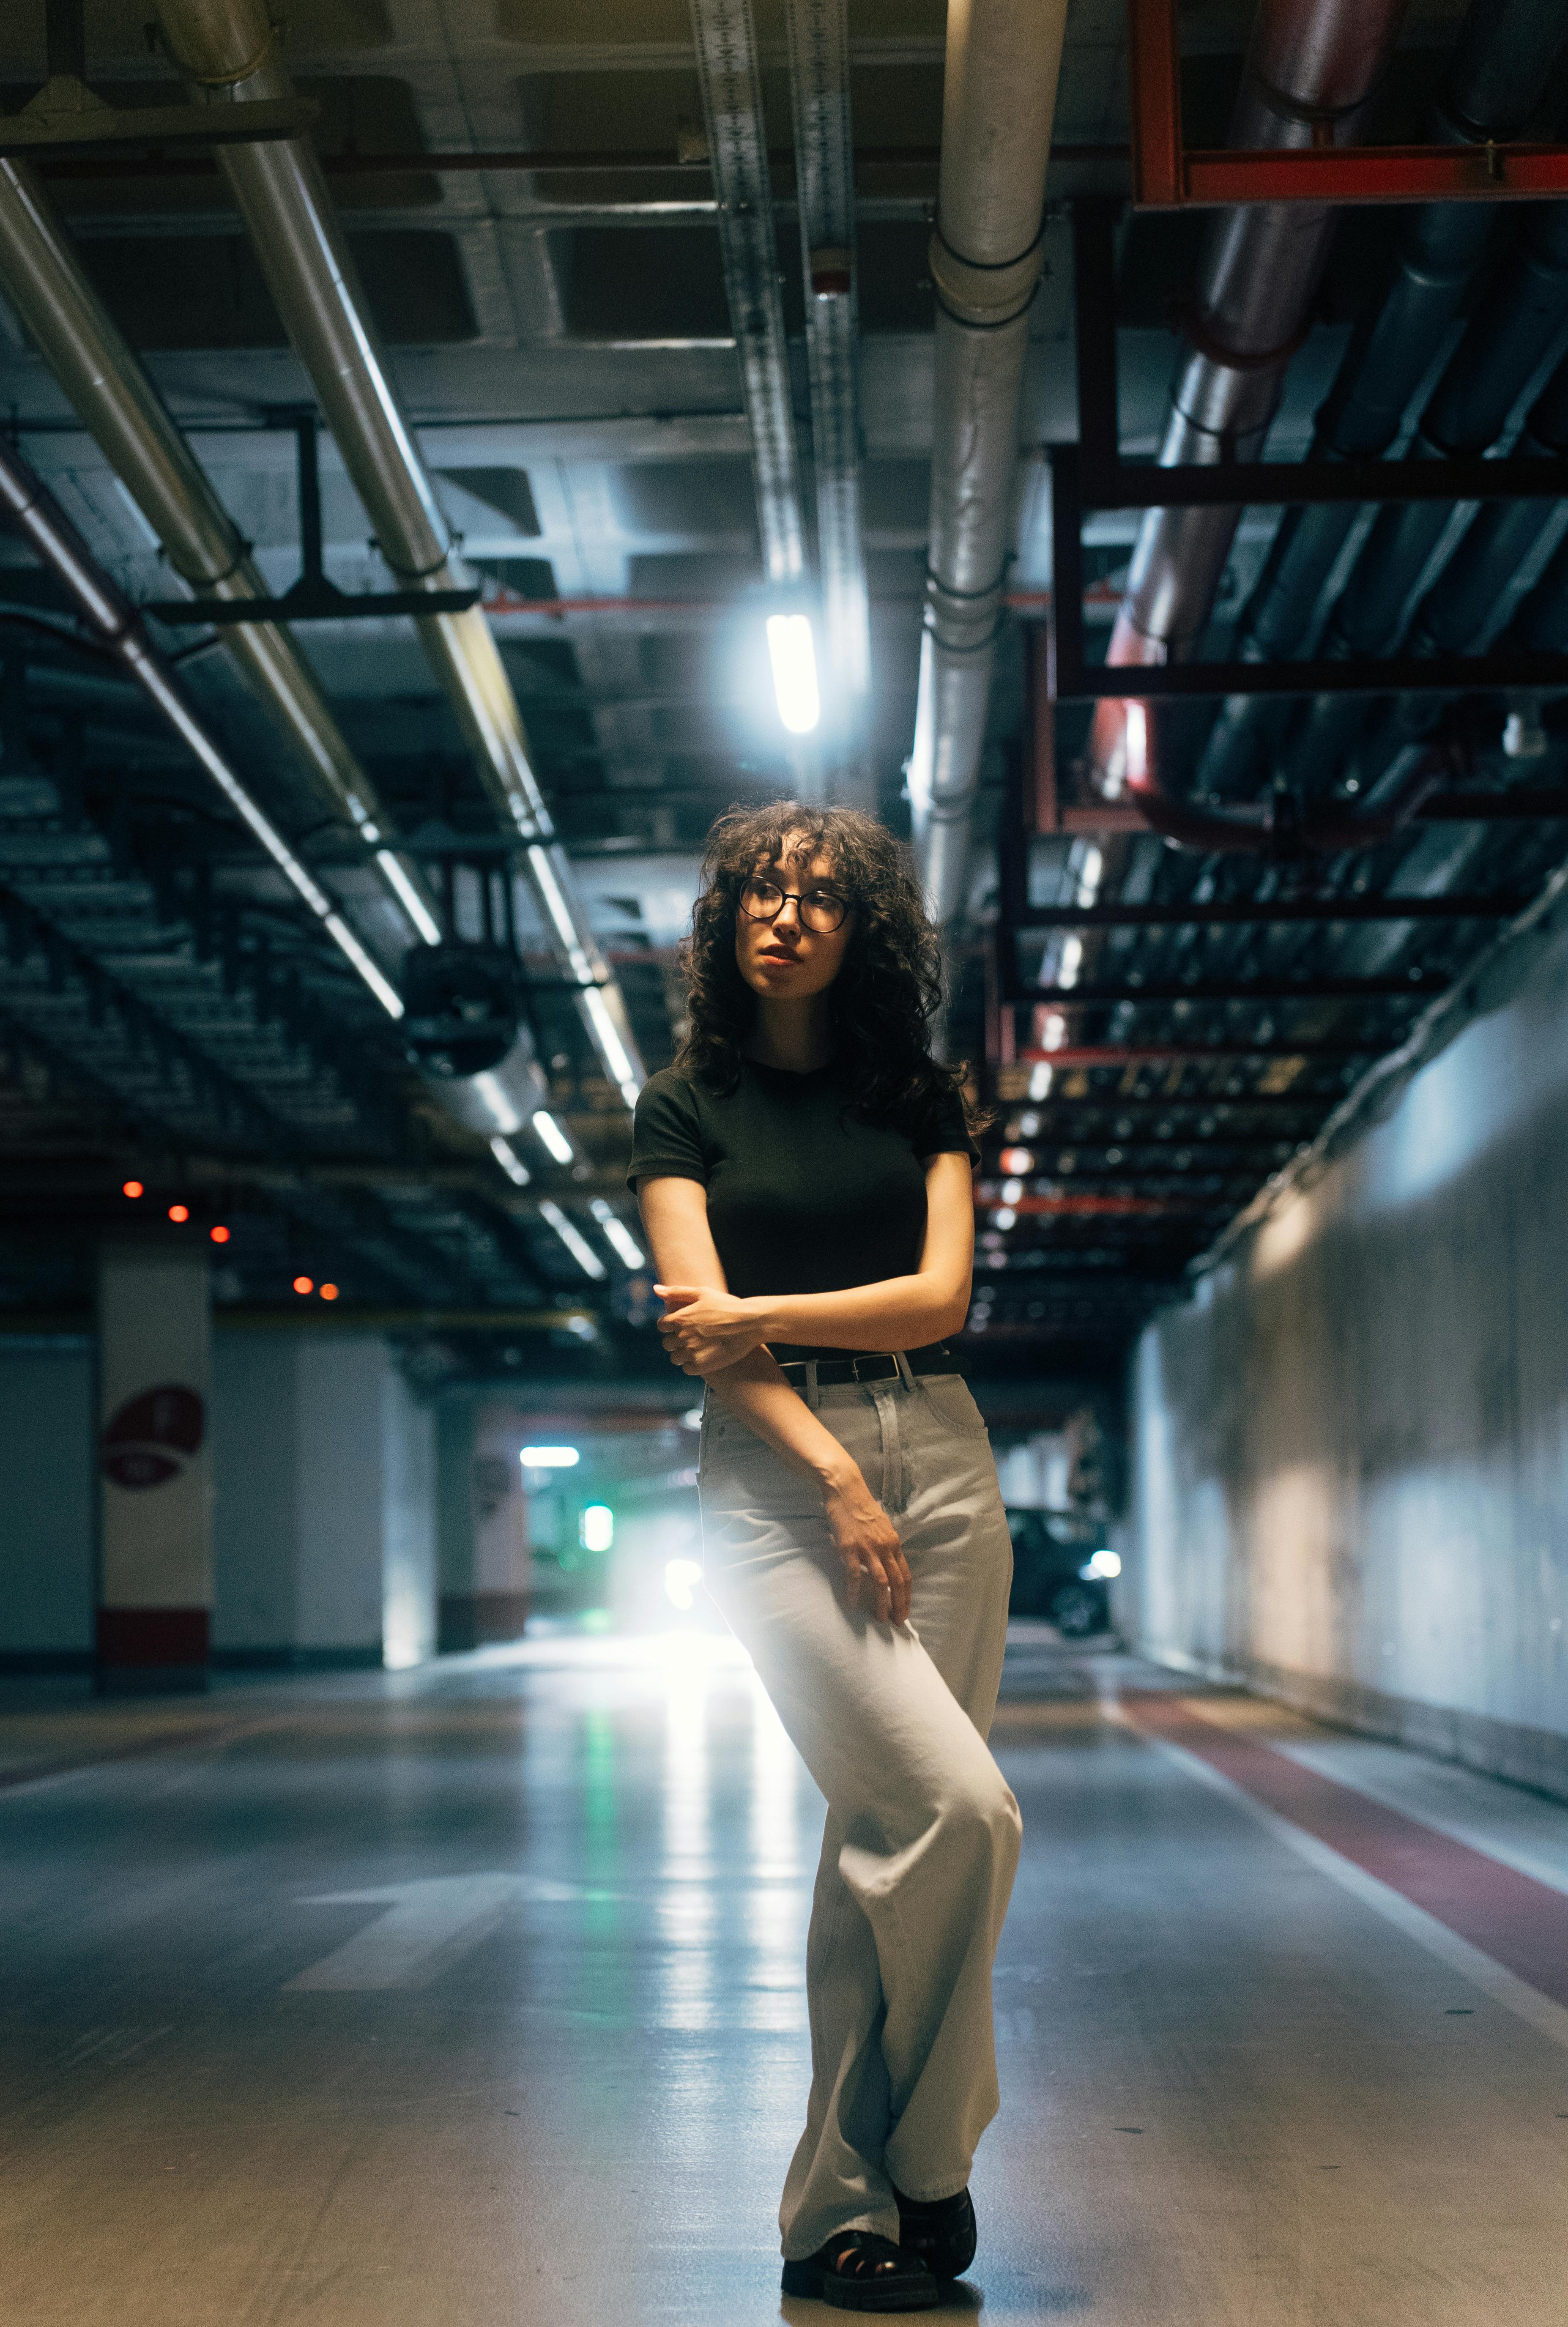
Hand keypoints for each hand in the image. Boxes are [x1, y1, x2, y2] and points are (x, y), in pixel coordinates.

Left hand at [655, 1284, 768, 1373]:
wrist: (750, 1323)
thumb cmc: (727, 1305)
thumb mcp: (702, 1293)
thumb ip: (676, 1292)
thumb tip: (655, 1289)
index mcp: (679, 1318)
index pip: (662, 1326)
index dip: (671, 1326)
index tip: (684, 1326)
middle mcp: (682, 1336)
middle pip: (667, 1344)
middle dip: (676, 1341)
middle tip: (693, 1338)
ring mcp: (691, 1352)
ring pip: (675, 1358)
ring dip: (683, 1355)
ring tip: (699, 1349)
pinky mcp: (701, 1365)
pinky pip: (687, 1369)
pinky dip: (693, 1365)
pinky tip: (705, 1357)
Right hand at [821, 1464, 911, 1625]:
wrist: (845, 1490)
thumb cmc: (861, 1508)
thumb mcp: (881, 1526)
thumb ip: (885, 1545)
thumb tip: (886, 1563)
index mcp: (894, 1542)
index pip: (905, 1575)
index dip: (906, 1596)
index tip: (904, 1611)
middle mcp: (885, 1547)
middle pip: (897, 1582)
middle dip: (899, 1604)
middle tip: (897, 1621)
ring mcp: (868, 1548)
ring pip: (881, 1582)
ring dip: (882, 1603)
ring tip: (880, 1618)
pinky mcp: (850, 1548)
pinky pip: (855, 1576)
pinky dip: (855, 1592)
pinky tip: (853, 1604)